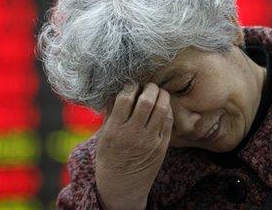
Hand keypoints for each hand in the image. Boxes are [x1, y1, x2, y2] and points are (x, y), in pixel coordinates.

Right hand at [95, 82, 172, 209]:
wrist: (122, 186)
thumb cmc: (110, 158)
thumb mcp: (103, 136)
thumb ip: (111, 114)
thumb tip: (119, 90)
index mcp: (115, 130)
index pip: (125, 99)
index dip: (130, 87)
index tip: (132, 85)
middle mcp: (133, 134)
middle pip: (147, 101)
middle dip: (150, 88)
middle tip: (149, 85)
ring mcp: (149, 141)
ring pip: (162, 109)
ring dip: (162, 96)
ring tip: (158, 92)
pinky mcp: (162, 147)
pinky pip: (168, 122)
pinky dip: (167, 110)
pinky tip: (163, 107)